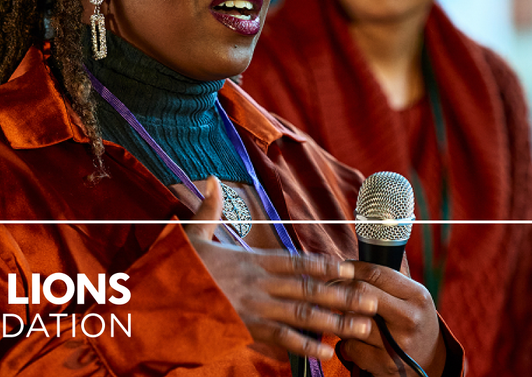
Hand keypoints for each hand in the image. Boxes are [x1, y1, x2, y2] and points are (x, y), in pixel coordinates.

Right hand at [184, 177, 378, 360]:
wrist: (159, 303)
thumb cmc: (179, 271)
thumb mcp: (192, 237)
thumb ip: (209, 210)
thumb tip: (214, 179)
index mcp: (251, 263)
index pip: (294, 262)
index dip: (323, 263)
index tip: (349, 265)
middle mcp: (259, 287)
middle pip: (308, 291)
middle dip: (343, 295)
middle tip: (372, 301)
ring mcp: (256, 312)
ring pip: (302, 317)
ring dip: (335, 322)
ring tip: (363, 328)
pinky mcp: (248, 332)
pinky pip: (282, 341)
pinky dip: (306, 348)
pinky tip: (328, 352)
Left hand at [336, 262, 445, 376]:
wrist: (432, 362)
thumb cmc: (412, 320)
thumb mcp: (412, 296)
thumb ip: (387, 281)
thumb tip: (349, 265)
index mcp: (416, 296)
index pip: (375, 273)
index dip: (351, 268)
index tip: (339, 268)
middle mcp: (409, 318)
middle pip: (361, 293)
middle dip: (340, 288)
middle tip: (330, 289)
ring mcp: (397, 343)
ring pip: (351, 320)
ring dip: (342, 317)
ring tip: (344, 315)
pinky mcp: (385, 364)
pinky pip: (350, 346)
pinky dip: (346, 342)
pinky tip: (354, 339)